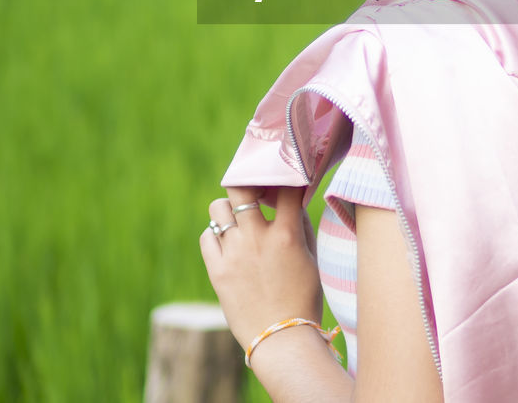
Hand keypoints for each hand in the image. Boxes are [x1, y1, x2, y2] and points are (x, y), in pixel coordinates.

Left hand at [199, 186, 323, 350]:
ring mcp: (234, 254)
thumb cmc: (303, 300)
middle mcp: (257, 239)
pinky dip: (216, 235)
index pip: (284, 187)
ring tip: (237, 220)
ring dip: (228, 209)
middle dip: (246, 182)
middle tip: (252, 190)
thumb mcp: (311, 260)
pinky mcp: (216, 270)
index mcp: (286, 235)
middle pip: (239, 187)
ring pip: (217, 208)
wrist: (281, 339)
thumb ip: (301, 226)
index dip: (284, 177)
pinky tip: (227, 243)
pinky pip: (206, 236)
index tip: (284, 180)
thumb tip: (292, 201)